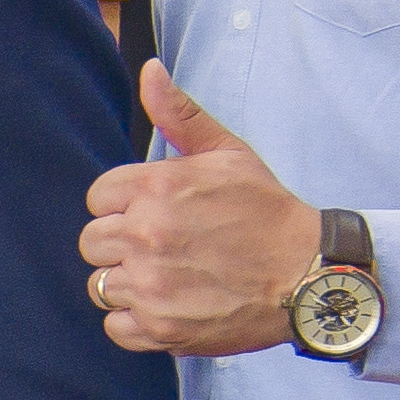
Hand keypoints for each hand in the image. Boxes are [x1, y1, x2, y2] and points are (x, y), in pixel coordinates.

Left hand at [81, 62, 323, 356]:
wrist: (307, 274)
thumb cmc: (267, 210)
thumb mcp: (227, 152)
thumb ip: (180, 114)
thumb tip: (150, 70)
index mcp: (154, 188)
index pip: (99, 199)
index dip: (125, 206)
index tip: (156, 214)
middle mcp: (145, 236)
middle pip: (92, 243)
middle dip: (121, 245)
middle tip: (164, 248)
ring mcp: (151, 286)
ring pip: (100, 286)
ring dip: (129, 284)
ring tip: (170, 277)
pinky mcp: (161, 328)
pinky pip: (115, 328)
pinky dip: (136, 323)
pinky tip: (168, 307)